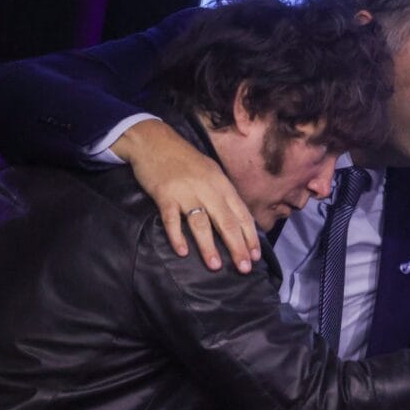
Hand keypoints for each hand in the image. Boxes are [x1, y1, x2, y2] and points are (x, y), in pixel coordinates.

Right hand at [112, 120, 260, 272]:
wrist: (155, 141)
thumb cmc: (186, 161)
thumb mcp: (212, 173)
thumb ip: (223, 195)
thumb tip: (237, 222)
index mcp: (222, 185)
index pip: (242, 214)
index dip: (250, 236)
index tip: (255, 256)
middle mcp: (208, 188)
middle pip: (227, 221)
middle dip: (237, 247)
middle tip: (244, 268)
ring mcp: (186, 192)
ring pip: (201, 223)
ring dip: (208, 246)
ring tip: (215, 266)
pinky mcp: (164, 194)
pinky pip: (172, 219)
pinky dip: (177, 236)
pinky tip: (182, 252)